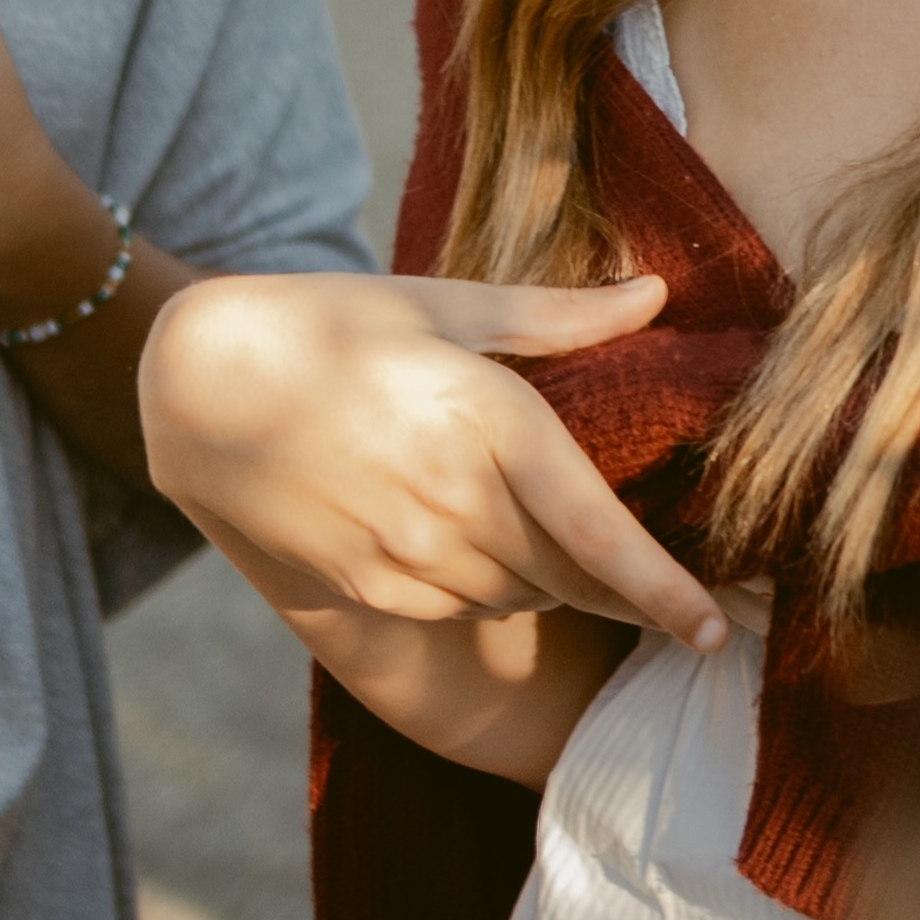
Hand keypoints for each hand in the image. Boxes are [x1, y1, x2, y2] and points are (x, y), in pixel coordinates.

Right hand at [137, 267, 725, 649]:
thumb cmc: (337, 324)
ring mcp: (405, 551)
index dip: (664, 591)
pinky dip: (486, 585)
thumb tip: (657, 291)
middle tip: (677, 602)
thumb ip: (558, 316)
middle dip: (627, 594)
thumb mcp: (446, 304)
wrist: (203, 382)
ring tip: (555, 545)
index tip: (716, 628)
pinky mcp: (366, 584)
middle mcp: (453, 498)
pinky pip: (458, 605)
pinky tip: (475, 545)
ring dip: (552, 581)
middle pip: (571, 578)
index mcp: (489, 421)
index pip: (599, 532)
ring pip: (520, 596)